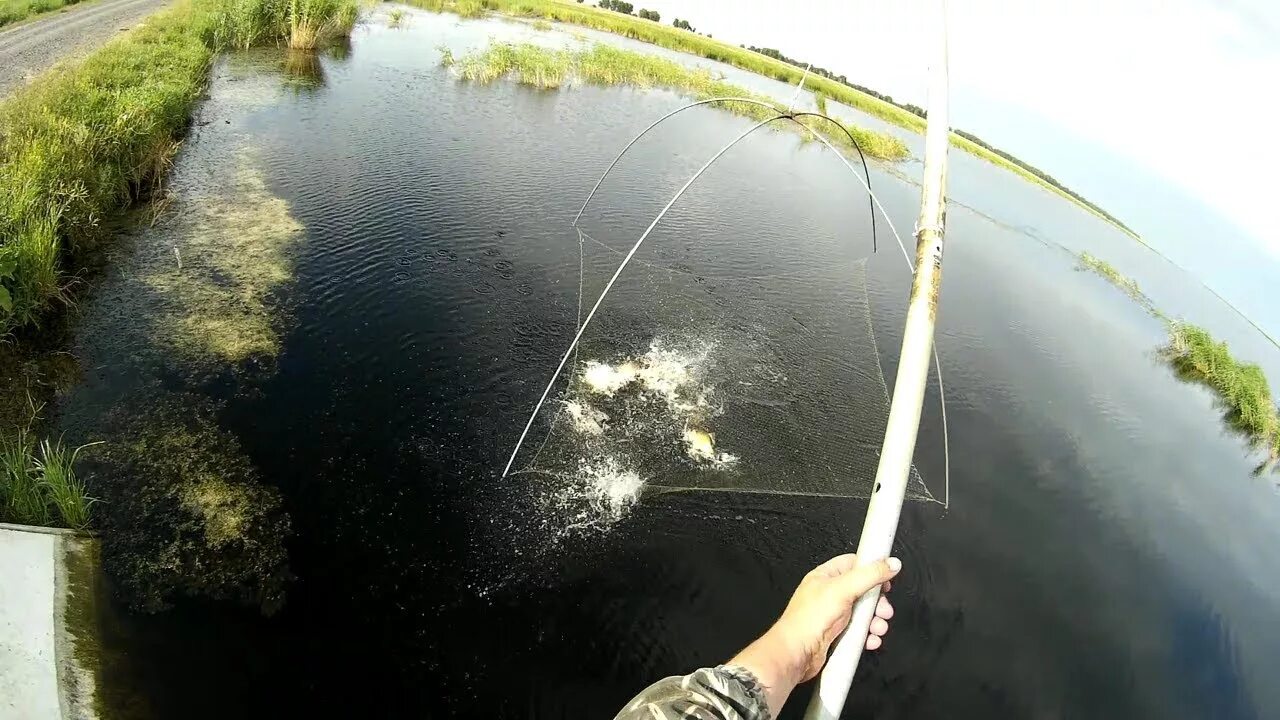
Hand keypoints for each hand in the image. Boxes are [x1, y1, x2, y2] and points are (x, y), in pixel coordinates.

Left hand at [729, 554, 900, 715]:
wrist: (797, 653)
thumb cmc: (807, 620)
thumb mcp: (843, 589)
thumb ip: (870, 575)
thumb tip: (891, 563)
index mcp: (826, 576)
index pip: (853, 564)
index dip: (871, 568)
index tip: (887, 576)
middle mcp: (829, 594)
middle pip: (863, 591)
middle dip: (877, 602)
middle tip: (883, 610)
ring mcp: (833, 615)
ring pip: (863, 614)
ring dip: (875, 621)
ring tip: (877, 627)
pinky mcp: (837, 634)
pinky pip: (859, 632)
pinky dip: (868, 636)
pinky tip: (870, 639)